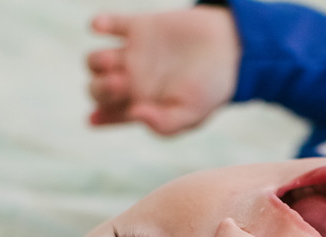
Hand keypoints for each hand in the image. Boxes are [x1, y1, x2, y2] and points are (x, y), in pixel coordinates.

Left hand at [86, 6, 240, 135]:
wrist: (231, 49)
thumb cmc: (212, 88)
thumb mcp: (192, 114)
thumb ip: (164, 124)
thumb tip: (134, 115)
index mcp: (142, 104)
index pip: (111, 113)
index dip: (100, 117)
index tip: (95, 118)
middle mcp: (132, 80)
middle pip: (97, 88)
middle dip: (100, 88)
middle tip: (122, 82)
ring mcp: (134, 53)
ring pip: (96, 60)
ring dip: (96, 62)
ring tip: (113, 61)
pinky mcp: (140, 28)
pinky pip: (109, 24)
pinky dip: (100, 24)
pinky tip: (101, 28)